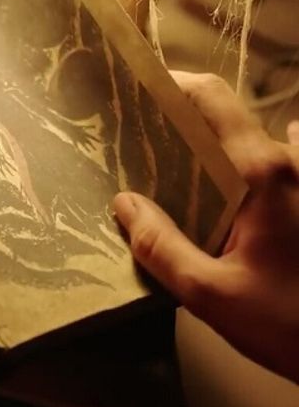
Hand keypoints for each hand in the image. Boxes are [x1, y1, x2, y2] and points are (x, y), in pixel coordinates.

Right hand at [113, 71, 298, 382]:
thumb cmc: (291, 323)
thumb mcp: (211, 295)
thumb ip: (162, 247)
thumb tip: (125, 203)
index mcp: (262, 173)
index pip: (214, 100)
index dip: (174, 82)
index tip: (137, 84)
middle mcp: (292, 163)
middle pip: (229, 121)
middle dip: (183, 124)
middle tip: (140, 144)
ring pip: (256, 145)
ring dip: (218, 150)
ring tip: (180, 173)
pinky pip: (287, 165)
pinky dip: (257, 165)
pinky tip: (237, 193)